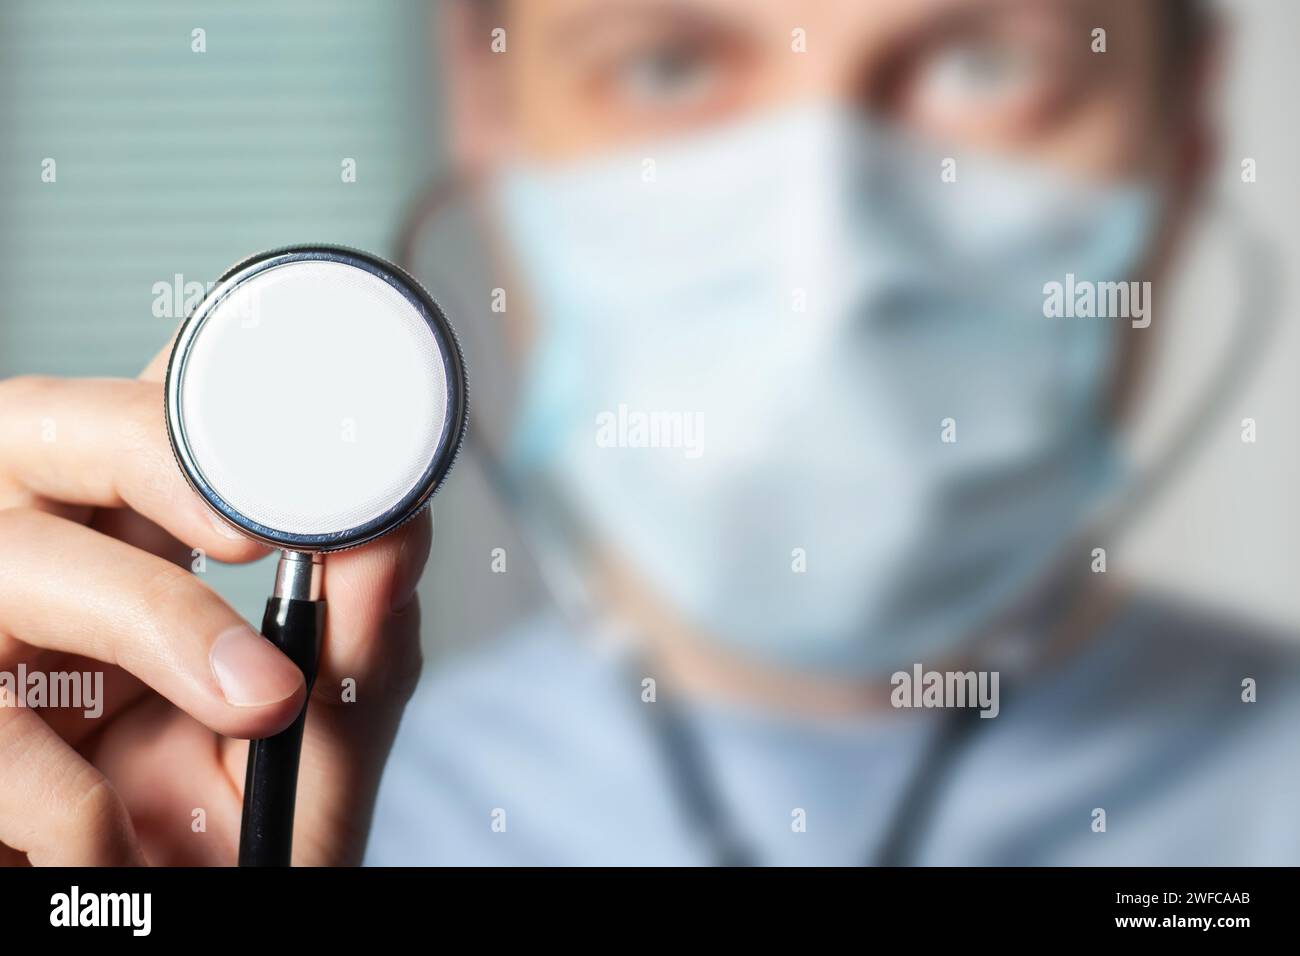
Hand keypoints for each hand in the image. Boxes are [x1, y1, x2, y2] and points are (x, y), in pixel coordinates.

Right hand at [0, 340, 429, 864]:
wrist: (173, 934)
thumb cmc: (236, 840)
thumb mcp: (318, 745)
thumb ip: (361, 646)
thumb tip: (397, 531)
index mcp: (132, 547)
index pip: (148, 415)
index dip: (195, 384)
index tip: (289, 414)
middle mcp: (42, 569)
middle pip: (39, 426)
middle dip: (146, 450)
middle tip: (249, 524)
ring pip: (16, 562)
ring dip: (152, 620)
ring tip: (260, 701)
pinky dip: (71, 804)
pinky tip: (118, 851)